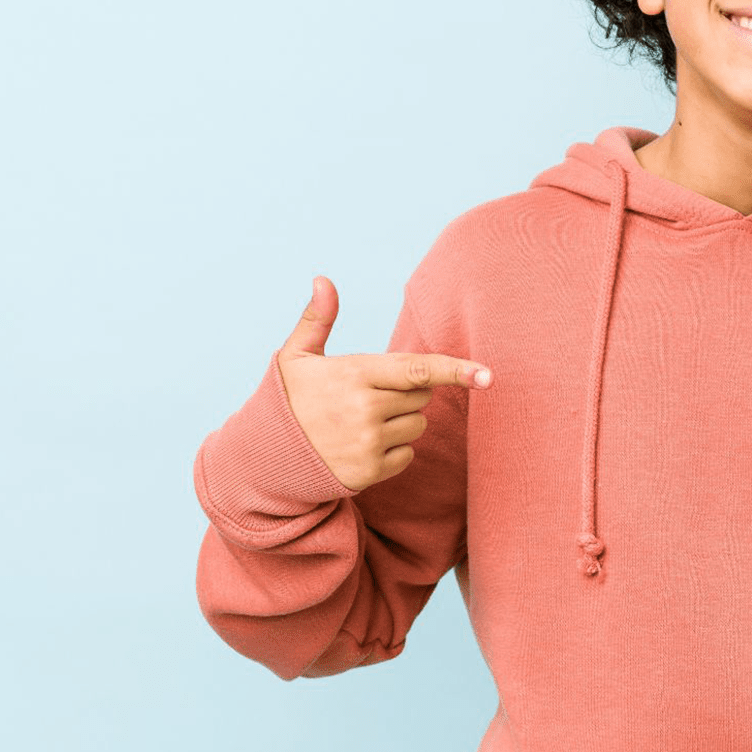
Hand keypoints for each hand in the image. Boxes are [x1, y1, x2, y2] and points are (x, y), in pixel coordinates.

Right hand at [276, 275, 489, 491]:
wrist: (264, 458)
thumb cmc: (287, 400)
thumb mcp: (295, 356)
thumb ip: (317, 319)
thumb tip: (323, 280)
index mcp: (354, 374)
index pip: (417, 370)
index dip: (456, 371)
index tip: (488, 376)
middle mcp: (365, 409)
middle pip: (421, 396)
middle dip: (405, 393)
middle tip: (366, 396)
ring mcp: (368, 443)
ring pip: (418, 425)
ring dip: (401, 421)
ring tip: (360, 421)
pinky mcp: (370, 472)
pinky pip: (407, 454)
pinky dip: (393, 450)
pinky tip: (360, 446)